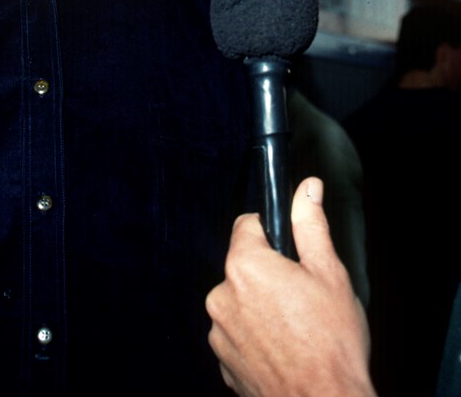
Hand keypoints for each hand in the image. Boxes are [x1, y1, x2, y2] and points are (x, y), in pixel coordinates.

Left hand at [205, 177, 374, 396]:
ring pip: (239, 301)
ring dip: (260, 308)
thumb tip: (307, 188)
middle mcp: (222, 295)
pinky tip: (283, 349)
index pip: (246, 226)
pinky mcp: (221, 361)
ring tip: (295, 328)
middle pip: (243, 266)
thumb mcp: (329, 274)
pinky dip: (255, 337)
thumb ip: (310, 224)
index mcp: (245, 266)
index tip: (289, 250)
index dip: (271, 234)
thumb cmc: (331, 345)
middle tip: (301, 296)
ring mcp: (219, 331)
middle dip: (268, 274)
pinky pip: (237, 334)